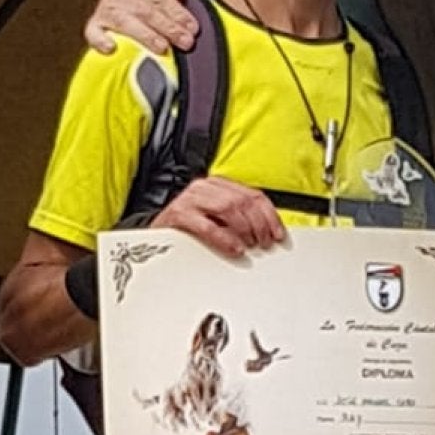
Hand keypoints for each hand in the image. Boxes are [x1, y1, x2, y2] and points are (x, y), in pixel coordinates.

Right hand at [85, 0, 194, 56]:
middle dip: (168, 26)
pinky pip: (94, 34)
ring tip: (162, 47)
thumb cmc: (144, 8)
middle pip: (145, 10)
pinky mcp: (93, 29)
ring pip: (126, 22)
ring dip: (146, 35)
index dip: (178, 11)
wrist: (116, 22)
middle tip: (185, 41)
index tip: (193, 27)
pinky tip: (112, 48)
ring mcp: (104, 12)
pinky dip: (102, 40)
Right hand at [159, 175, 284, 260]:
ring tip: (251, 245)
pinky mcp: (179, 214)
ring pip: (228, 208)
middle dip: (260, 224)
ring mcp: (191, 199)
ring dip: (245, 229)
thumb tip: (268, 232)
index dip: (270, 216)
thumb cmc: (189, 229)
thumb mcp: (218, 219)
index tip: (278, 234)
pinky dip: (224, 239)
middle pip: (243, 201)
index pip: (253, 195)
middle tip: (265, 243)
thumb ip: (240, 219)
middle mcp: (205, 187)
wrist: (156, 234)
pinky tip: (234, 249)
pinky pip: (207, 226)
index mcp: (219, 185)